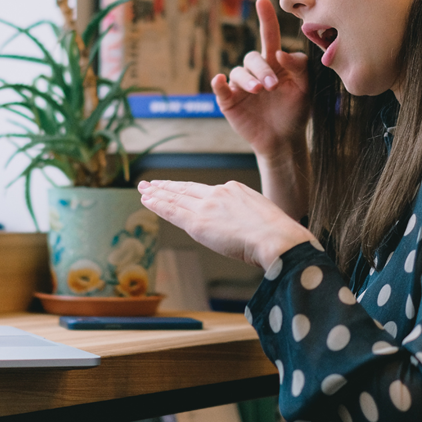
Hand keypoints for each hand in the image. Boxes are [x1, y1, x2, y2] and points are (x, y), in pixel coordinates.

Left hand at [138, 179, 317, 270]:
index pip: (203, 190)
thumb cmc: (278, 235)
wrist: (278, 238)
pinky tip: (147, 201)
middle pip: (186, 189)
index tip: (175, 186)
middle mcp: (218, 193)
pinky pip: (173, 211)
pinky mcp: (199, 222)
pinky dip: (158, 205)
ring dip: (157, 194)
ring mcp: (207, 206)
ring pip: (176, 198)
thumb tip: (243, 228)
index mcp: (234, 189)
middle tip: (150, 183)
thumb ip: (247, 217)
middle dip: (166, 186)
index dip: (186, 188)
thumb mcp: (263, 215)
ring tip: (143, 190)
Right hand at [213, 0, 309, 158]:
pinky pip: (220, 88)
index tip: (262, 0)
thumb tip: (280, 53)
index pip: (269, 37)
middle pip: (253, 58)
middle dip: (262, 70)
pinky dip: (218, 83)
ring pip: (238, 72)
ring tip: (260, 91)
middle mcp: (256, 71)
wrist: (284, 140)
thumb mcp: (305, 88)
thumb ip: (299, 67)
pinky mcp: (229, 101)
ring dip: (249, 79)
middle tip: (272, 86)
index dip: (266, 19)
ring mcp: (241, 86)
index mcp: (274, 64)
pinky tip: (220, 80)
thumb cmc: (296, 112)